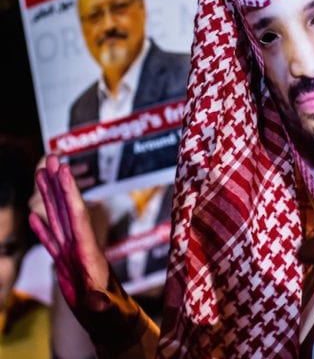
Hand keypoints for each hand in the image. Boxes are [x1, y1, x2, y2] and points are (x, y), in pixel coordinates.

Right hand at [29, 154, 110, 312]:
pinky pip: (51, 241)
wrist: (112, 321)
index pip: (78, 216)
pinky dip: (42, 228)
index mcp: (89, 252)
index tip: (62, 170)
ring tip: (42, 175)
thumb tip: (98, 301)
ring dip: (49, 197)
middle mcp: (80, 246)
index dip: (70, 192)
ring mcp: (72, 253)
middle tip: (51, 158)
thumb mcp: (107, 310)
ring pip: (57, 219)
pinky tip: (34, 215)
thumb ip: (101, 303)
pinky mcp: (65, 264)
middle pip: (67, 209)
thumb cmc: (112, 315)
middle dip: (59, 183)